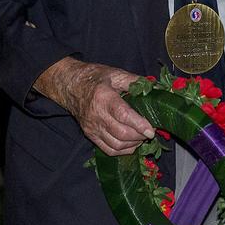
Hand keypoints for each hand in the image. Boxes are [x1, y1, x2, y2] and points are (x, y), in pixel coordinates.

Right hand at [34, 57, 152, 155]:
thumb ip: (135, 81)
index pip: (123, 115)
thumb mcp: (115, 74)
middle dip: (140, 136)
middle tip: (150, 131)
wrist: (70, 85)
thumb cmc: (94, 78)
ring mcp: (92, 127)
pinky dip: (123, 151)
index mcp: (104, 97)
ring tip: (142, 137)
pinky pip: (108, 150)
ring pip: (116, 145)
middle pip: (121, 134)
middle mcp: (96, 115)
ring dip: (133, 144)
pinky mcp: (90, 135)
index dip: (139, 124)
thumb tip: (154, 89)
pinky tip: (132, 144)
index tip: (151, 129)